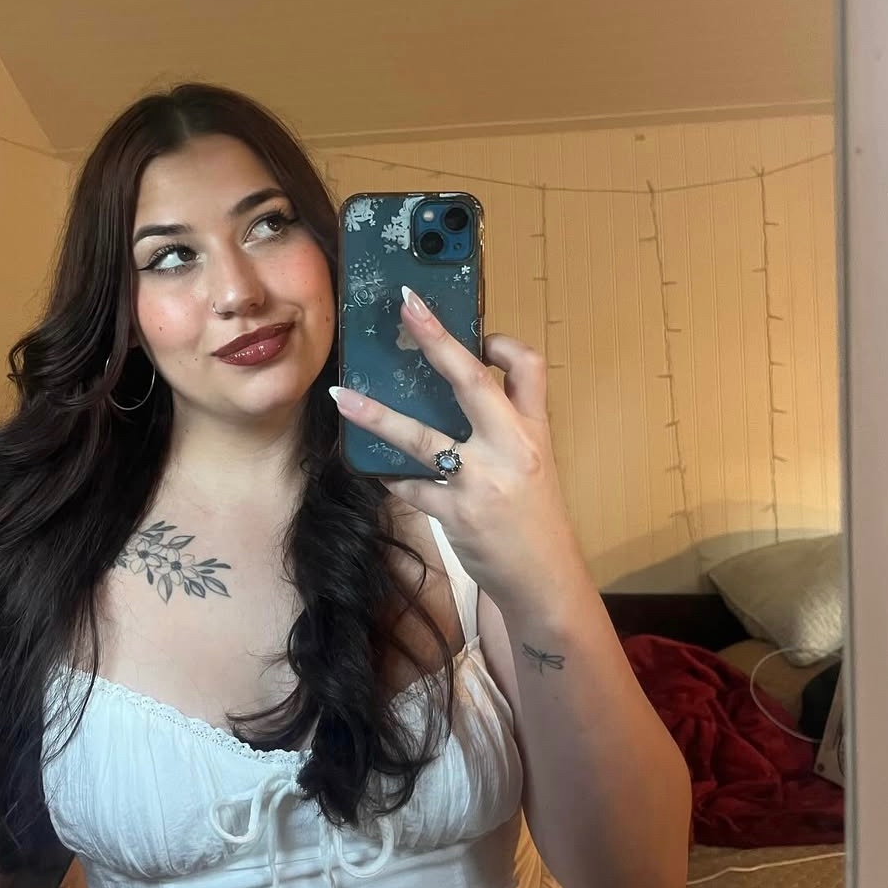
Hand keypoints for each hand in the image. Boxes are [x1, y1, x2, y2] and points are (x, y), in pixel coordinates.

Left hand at [330, 286, 589, 615]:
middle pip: (473, 382)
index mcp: (533, 432)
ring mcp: (481, 482)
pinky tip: (374, 471)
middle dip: (438, 340)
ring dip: (377, 416)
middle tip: (408, 307)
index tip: (479, 335)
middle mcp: (511, 449)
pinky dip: (389, 477)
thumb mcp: (535, 466)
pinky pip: (408, 486)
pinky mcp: (455, 513)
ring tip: (342, 397)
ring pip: (421, 437)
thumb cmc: (534, 520)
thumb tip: (463, 394)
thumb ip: (507, 430)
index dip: (502, 342)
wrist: (544, 580)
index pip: (529, 367)